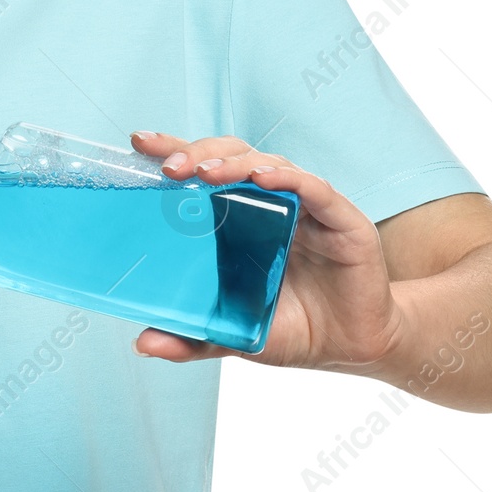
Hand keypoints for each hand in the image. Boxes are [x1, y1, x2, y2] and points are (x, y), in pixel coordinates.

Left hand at [128, 130, 406, 372]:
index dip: (175, 152)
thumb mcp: (235, 334)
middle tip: (170, 168)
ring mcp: (306, 207)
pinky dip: (288, 178)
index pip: (204, 172)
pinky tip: (264, 177)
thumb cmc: (293, 328)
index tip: (140, 144)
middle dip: (198, 153)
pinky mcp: (341, 219)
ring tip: (206, 172)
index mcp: (241, 219)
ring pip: (268, 164)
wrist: (351, 348)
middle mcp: (271, 203)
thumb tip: (142, 343)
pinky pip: (314, 188)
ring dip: (235, 163)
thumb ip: (192, 337)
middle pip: (232, 157)